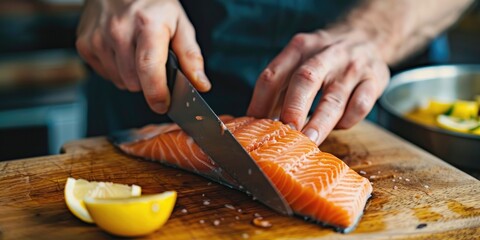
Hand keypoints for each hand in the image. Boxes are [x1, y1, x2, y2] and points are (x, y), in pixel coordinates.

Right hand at [76, 0, 209, 113]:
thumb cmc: (152, 3)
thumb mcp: (179, 23)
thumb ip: (191, 56)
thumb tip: (201, 84)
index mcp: (147, 25)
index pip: (149, 69)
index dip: (157, 93)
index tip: (164, 105)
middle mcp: (119, 31)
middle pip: (135, 81)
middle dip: (148, 82)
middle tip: (153, 63)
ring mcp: (98, 38)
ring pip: (120, 81)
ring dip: (132, 77)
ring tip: (136, 53)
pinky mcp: (84, 44)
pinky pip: (105, 74)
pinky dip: (116, 70)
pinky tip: (121, 51)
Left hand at [247, 26, 389, 144]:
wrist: (367, 36)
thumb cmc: (323, 59)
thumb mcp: (299, 61)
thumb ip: (280, 89)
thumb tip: (256, 124)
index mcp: (299, 48)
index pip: (273, 75)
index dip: (260, 102)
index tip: (253, 127)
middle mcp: (324, 54)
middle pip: (305, 80)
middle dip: (293, 108)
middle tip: (285, 133)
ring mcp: (351, 67)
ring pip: (334, 97)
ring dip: (320, 122)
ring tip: (309, 141)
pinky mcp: (374, 80)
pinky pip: (360, 105)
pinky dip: (348, 120)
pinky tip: (338, 126)